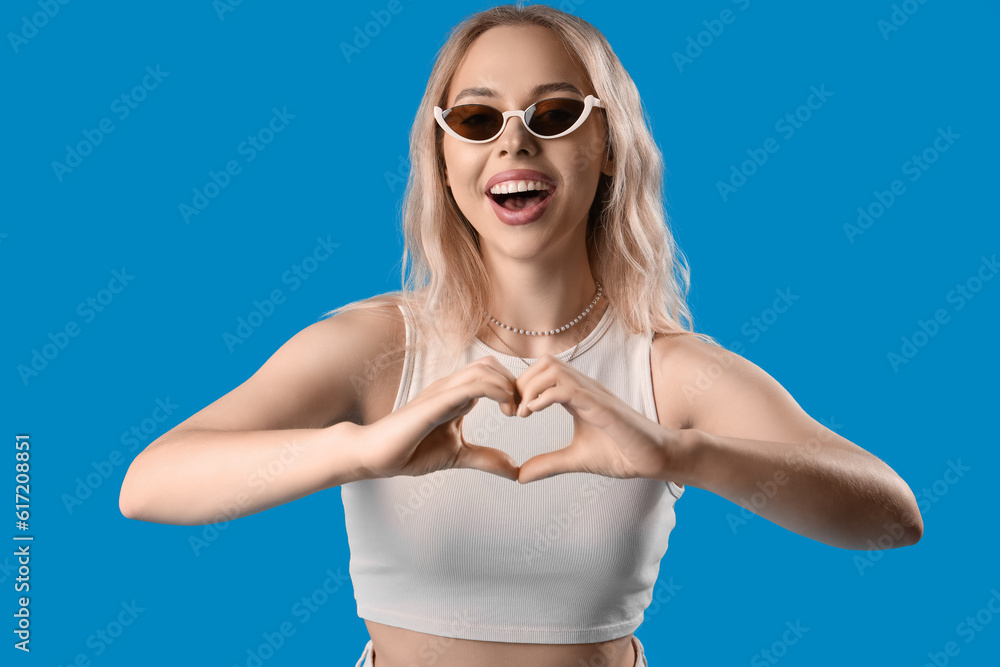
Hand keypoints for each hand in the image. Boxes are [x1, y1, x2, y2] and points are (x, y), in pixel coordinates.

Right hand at [356, 356, 521, 480]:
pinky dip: (496, 391)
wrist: (376, 455)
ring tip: (513, 413)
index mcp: (456, 395)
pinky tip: (505, 410)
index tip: (522, 414)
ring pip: (485, 369)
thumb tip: (516, 471)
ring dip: (508, 386)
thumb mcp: (459, 456)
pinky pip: (473, 385)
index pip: (491, 374)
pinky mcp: (437, 401)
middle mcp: (450, 387)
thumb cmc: (410, 451)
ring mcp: (443, 391)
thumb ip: (486, 459)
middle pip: (491, 365)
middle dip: (514, 383)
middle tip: (521, 411)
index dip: (512, 389)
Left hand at [513, 354, 681, 483]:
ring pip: (553, 368)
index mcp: (577, 396)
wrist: (655, 458)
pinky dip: (544, 396)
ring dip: (530, 387)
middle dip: (521, 383)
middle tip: (512, 412)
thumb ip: (549, 464)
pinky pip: (567, 388)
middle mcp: (584, 388)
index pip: (542, 372)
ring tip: (522, 413)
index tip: (512, 412)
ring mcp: (593, 394)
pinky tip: (533, 413)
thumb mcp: (576, 459)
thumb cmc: (622, 454)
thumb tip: (520, 476)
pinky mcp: (602, 405)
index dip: (522, 387)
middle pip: (544, 362)